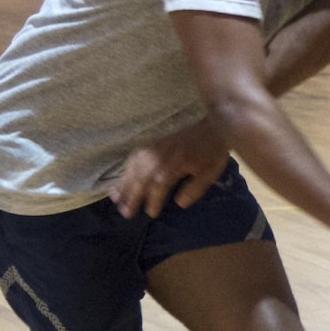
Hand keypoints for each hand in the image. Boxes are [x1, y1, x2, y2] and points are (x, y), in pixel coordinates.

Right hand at [108, 120, 230, 217]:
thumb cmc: (212, 146)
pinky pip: (132, 156)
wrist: (210, 116)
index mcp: (171, 168)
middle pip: (139, 181)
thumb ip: (194, 189)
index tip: (151, 213)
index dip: (153, 203)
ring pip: (132, 169)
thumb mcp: (210, 171)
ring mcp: (150, 148)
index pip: (157, 190)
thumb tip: (179, 204)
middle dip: (131, 198)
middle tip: (125, 214)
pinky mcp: (149, 140)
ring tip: (117, 200)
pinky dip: (125, 168)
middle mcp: (156, 159)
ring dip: (124, 186)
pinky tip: (122, 177)